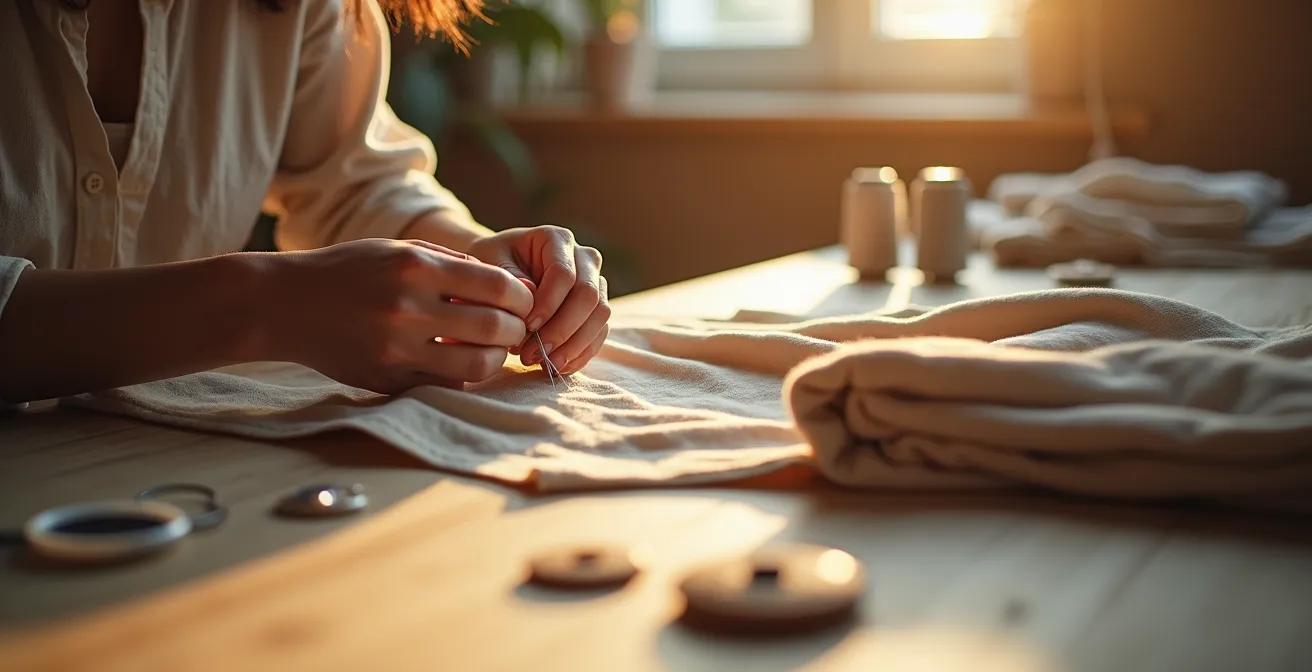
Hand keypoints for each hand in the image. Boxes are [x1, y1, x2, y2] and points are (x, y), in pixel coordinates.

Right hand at [270, 239, 532, 393]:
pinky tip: (459, 361)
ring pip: (476, 365)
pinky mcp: (386, 379)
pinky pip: (445, 384)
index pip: (498, 287)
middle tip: (516, 329)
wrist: (285, 304)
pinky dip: (462, 374)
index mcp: (415, 268)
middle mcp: (408, 308)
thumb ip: (452, 264)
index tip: (523, 302)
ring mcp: (396, 349)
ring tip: (492, 349)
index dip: (522, 298)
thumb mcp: (397, 250)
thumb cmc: (348, 271)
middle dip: (516, 330)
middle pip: (494, 328)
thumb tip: (510, 285)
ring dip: (495, 359)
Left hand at [467, 226, 610, 374]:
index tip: (525, 327)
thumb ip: (508, 278)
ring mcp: (595, 283)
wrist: (497, 277)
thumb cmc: (490, 267)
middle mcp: (584, 258)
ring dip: (573, 345)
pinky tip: (557, 367)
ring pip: (600, 316)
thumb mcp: (489, 265)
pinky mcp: (596, 309)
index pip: (564, 274)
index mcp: (557, 239)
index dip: (549, 304)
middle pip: (588, 296)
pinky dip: (581, 354)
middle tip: (531, 354)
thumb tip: (531, 295)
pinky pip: (600, 333)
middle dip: (561, 330)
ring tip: (543, 365)